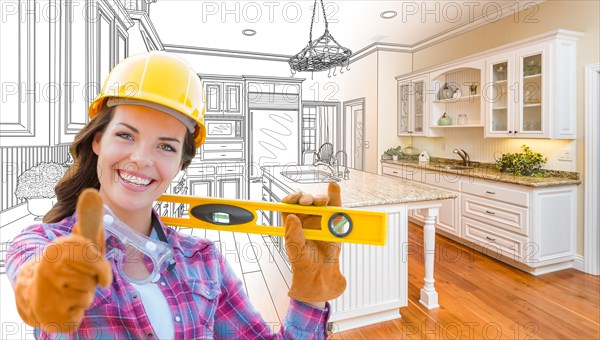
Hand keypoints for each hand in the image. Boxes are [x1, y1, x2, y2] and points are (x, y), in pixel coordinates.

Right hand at [14, 188, 111, 332]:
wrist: (36, 292)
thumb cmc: (68, 265)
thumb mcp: (80, 242)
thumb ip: (89, 220)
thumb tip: (93, 192)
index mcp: (57, 250)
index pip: (92, 260)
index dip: (100, 268)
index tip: (102, 274)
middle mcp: (47, 269)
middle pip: (91, 281)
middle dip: (91, 282)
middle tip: (80, 279)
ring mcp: (45, 293)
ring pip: (85, 298)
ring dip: (84, 297)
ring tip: (70, 291)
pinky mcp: (46, 315)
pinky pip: (76, 317)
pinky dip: (76, 314)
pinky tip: (65, 306)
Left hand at [282, 182, 345, 303]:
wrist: (321, 276)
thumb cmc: (304, 265)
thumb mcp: (295, 251)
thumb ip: (293, 235)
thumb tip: (292, 216)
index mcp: (292, 225)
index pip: (288, 206)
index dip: (289, 199)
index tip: (293, 199)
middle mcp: (305, 220)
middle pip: (305, 202)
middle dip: (306, 198)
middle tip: (308, 202)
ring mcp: (320, 221)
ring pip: (319, 203)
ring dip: (320, 198)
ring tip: (321, 201)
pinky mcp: (334, 223)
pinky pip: (335, 208)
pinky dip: (335, 197)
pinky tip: (334, 188)